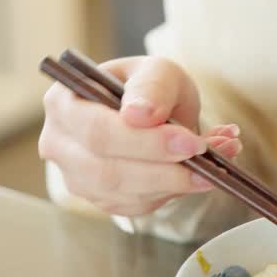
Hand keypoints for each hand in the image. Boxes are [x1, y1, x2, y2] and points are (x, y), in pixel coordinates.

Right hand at [38, 56, 242, 216]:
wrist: (153, 110)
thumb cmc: (148, 87)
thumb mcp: (157, 71)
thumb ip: (151, 87)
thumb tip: (139, 115)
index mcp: (64, 102)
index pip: (97, 130)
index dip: (145, 142)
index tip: (191, 142)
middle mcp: (60, 144)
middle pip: (107, 170)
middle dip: (164, 168)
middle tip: (207, 158)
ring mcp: (77, 176)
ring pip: (125, 194)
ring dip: (176, 182)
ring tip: (216, 163)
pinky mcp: (102, 199)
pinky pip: (138, 205)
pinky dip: (173, 192)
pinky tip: (198, 173)